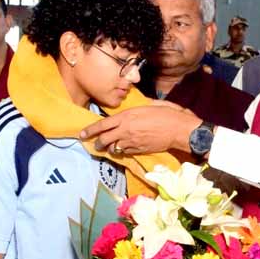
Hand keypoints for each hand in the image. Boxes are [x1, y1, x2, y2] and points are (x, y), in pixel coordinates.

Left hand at [79, 105, 200, 155]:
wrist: (177, 129)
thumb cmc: (166, 114)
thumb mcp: (149, 106)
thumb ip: (137, 109)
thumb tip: (135, 109)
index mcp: (126, 116)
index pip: (102, 124)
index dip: (90, 130)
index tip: (81, 134)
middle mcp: (125, 130)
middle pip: (104, 139)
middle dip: (97, 142)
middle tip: (95, 144)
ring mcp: (131, 142)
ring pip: (113, 148)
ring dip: (110, 148)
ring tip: (110, 147)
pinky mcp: (138, 150)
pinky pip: (124, 152)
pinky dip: (122, 151)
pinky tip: (123, 149)